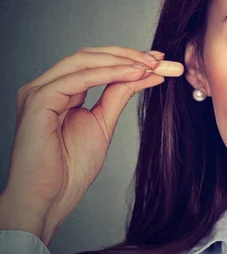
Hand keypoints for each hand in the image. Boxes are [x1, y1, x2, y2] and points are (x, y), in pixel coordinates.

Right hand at [2, 46, 182, 244]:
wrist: (50, 198)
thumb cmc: (69, 169)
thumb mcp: (103, 123)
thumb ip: (117, 95)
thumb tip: (142, 74)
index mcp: (59, 91)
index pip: (95, 62)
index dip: (128, 57)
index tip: (159, 60)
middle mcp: (46, 87)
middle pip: (90, 56)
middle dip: (129, 55)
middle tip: (160, 60)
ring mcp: (39, 92)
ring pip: (85, 61)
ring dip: (122, 60)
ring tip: (150, 66)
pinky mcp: (39, 101)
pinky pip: (79, 78)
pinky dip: (110, 73)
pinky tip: (134, 74)